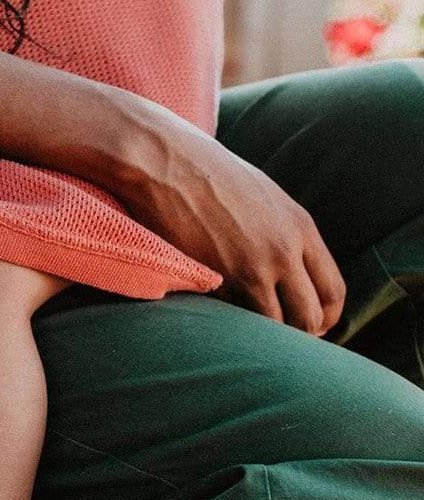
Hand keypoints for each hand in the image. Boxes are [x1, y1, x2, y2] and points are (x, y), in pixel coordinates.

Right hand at [105, 93, 346, 334]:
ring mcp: (248, 268)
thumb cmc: (211, 173)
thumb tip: (298, 271)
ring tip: (252, 330)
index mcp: (300, 228)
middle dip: (299, 334)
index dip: (327, 318)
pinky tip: (223, 315)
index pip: (333, 291)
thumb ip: (289, 233)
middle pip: (309, 318)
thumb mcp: (268, 196)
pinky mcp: (214, 279)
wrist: (166, 162)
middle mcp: (282, 252)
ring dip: (264, 333)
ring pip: (272, 326)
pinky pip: (234, 318)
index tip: (313, 326)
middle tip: (283, 337)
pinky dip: (232, 323)